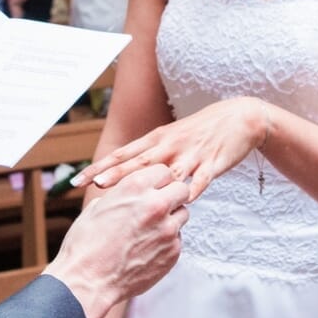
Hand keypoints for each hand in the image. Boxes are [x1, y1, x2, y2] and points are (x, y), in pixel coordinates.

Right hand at [45, 164, 188, 317]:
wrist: (87, 281)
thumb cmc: (86, 244)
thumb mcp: (98, 206)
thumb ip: (122, 195)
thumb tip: (132, 193)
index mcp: (135, 187)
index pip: (164, 171)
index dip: (158, 180)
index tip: (154, 188)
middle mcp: (156, 204)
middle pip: (181, 189)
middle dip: (172, 195)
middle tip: (159, 206)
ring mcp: (167, 230)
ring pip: (183, 214)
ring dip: (171, 218)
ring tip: (150, 229)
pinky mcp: (172, 252)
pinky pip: (178, 239)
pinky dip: (167, 241)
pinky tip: (147, 248)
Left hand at [72, 97, 264, 202]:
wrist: (239, 118)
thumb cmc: (199, 132)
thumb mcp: (170, 139)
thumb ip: (149, 156)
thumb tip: (122, 173)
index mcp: (157, 139)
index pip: (122, 154)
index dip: (100, 167)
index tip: (78, 179)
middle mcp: (170, 144)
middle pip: (138, 161)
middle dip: (116, 173)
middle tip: (95, 185)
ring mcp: (191, 153)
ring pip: (168, 170)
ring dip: (151, 182)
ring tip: (134, 195)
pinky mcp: (212, 162)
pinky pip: (203, 177)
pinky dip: (195, 187)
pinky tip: (188, 199)